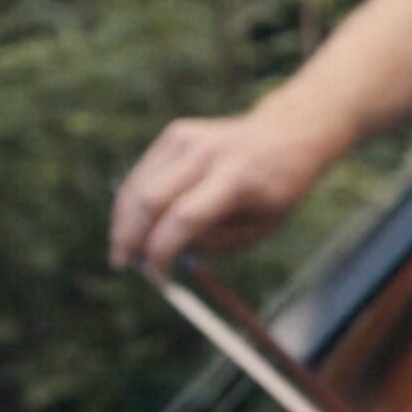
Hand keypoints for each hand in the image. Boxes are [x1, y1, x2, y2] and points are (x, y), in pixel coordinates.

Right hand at [108, 101, 344, 271]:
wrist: (287, 134)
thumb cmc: (275, 190)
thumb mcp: (261, 227)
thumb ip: (216, 243)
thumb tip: (162, 251)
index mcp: (239, 178)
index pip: (186, 217)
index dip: (163, 252)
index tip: (158, 278)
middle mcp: (210, 153)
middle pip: (150, 198)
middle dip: (131, 237)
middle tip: (123, 264)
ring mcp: (189, 138)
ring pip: (138, 185)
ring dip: (124, 222)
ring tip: (125, 249)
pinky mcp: (175, 133)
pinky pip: (143, 173)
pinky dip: (133, 202)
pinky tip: (138, 223)